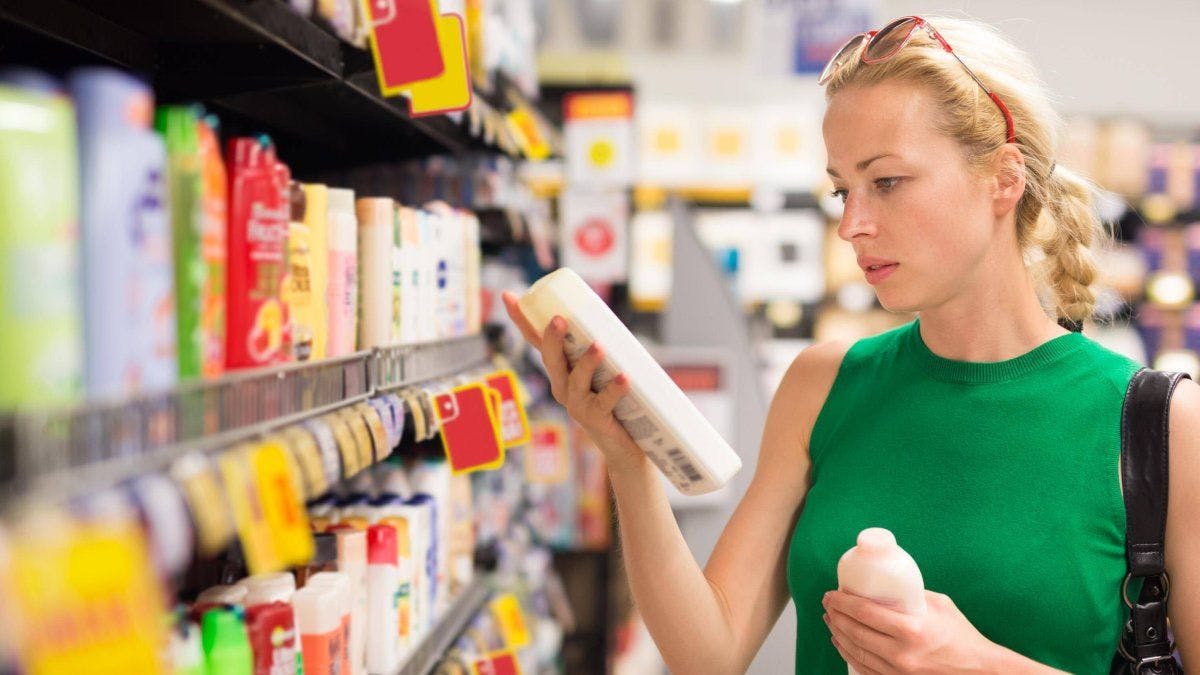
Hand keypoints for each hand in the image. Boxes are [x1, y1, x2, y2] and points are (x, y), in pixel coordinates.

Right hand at [500, 292, 642, 469]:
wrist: (625, 446)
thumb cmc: (613, 401)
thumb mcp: (603, 370)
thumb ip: (603, 348)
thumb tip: (609, 318)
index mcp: (561, 371)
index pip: (537, 342)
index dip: (521, 320)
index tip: (508, 296)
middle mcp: (563, 387)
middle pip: (551, 361)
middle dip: (552, 340)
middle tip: (559, 319)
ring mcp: (577, 405)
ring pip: (576, 382)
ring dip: (586, 363)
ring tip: (599, 346)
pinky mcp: (596, 420)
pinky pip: (604, 402)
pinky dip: (614, 389)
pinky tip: (624, 377)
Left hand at [822, 589, 1000, 673]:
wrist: (979, 671)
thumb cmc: (962, 636)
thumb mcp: (938, 605)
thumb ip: (911, 595)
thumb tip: (886, 583)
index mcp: (911, 631)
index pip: (864, 613)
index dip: (842, 602)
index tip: (832, 594)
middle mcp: (901, 654)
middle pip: (854, 632)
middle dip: (835, 615)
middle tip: (828, 604)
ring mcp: (898, 672)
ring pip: (855, 651)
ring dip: (837, 633)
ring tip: (830, 620)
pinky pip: (864, 668)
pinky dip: (848, 654)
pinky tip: (841, 643)